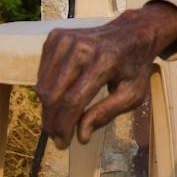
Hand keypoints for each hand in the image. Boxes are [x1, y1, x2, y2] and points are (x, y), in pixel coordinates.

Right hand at [37, 2, 176, 148]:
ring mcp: (65, 39)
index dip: (65, 125)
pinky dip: (48, 89)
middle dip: (52, 121)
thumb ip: (107, 113)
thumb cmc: (134, 67)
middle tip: (57, 137)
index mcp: (105, 61)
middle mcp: (82, 48)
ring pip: (43, 85)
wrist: (131, 32)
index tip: (63, 143)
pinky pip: (42, 72)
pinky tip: (60, 97)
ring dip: (48, 109)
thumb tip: (81, 136)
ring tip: (59, 121)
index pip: (74, 100)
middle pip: (54, 95)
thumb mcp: (133, 93)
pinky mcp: (55, 37)